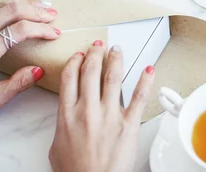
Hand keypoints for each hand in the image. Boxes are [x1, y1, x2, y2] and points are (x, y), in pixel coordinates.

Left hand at [0, 0, 59, 129]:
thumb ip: (19, 84)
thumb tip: (38, 70)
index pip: (20, 30)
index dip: (41, 29)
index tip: (54, 33)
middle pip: (12, 10)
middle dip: (37, 10)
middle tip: (52, 14)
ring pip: (1, 6)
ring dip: (24, 5)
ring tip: (42, 7)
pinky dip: (8, 9)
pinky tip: (19, 12)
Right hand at [49, 41, 154, 171]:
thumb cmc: (75, 171)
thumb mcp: (57, 145)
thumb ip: (63, 124)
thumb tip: (68, 113)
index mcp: (67, 115)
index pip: (70, 78)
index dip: (75, 62)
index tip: (79, 55)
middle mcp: (88, 111)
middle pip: (90, 72)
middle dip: (95, 54)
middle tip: (98, 45)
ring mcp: (109, 116)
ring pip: (113, 78)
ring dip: (115, 60)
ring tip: (117, 49)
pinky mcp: (128, 124)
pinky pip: (139, 97)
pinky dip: (145, 80)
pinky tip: (148, 68)